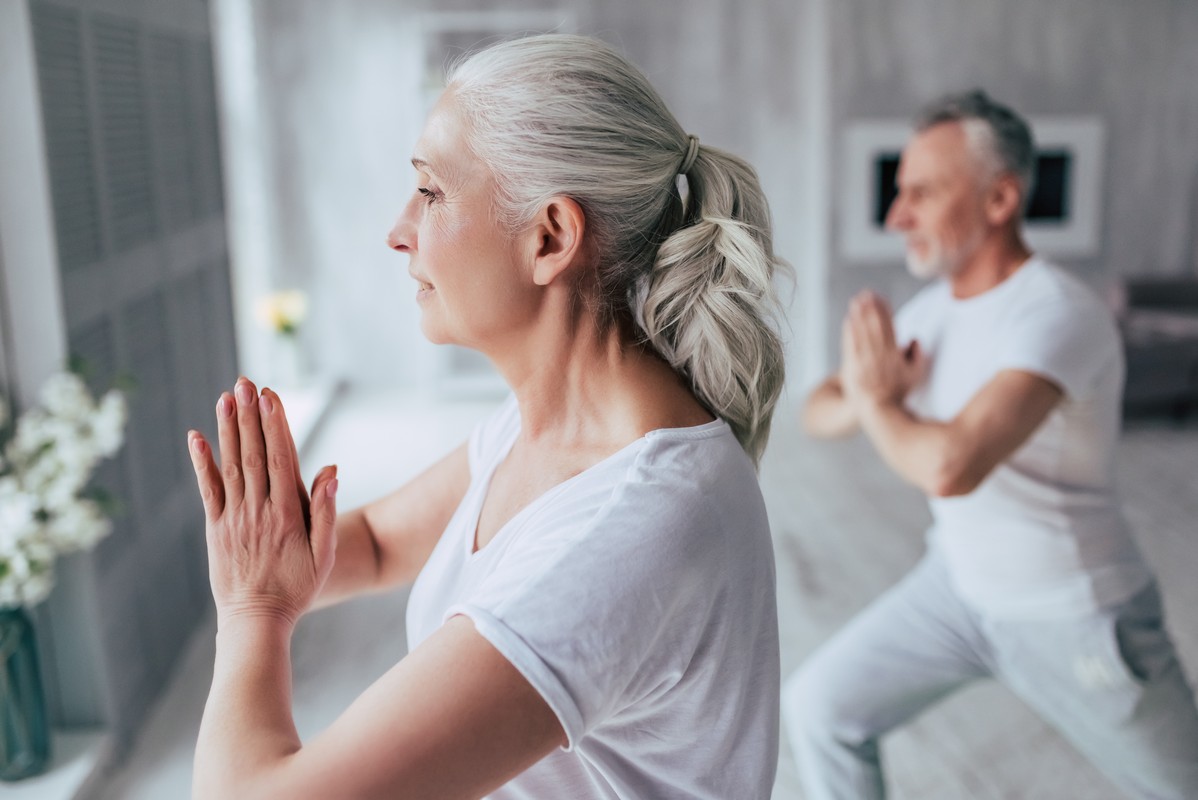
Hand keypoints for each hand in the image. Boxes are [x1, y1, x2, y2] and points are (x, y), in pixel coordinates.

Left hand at [186, 378, 337, 627]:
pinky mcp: (216, 528)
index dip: (275, 425)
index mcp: (287, 514)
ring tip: (226, 397)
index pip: (281, 458)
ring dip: (228, 429)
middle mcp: (258, 511)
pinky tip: (197, 437)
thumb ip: (326, 510)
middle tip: (245, 383)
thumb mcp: (324, 554)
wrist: (256, 620)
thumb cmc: (298, 587)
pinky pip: (209, 490)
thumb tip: (330, 470)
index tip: (271, 396)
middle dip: (250, 416)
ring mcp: (234, 518)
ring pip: (231, 466)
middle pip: (254, 454)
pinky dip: (202, 462)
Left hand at [840, 291, 926, 407]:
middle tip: (866, 293)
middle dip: (871, 308)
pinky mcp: (852, 368)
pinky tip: (848, 319)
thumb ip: (918, 356)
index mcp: (896, 356)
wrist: (877, 410)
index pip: (890, 327)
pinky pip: (851, 346)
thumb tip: (914, 339)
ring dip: (860, 315)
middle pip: (876, 327)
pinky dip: (850, 332)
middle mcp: (881, 357)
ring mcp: (865, 363)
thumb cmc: (896, 392)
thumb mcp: (915, 376)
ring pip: (863, 333)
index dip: (884, 310)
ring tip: (857, 301)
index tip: (880, 297)